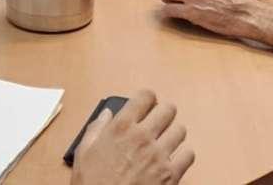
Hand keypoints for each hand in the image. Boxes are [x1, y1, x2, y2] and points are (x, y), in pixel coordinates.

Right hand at [71, 89, 193, 184]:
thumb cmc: (93, 183)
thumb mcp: (84, 152)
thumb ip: (96, 128)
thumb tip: (107, 114)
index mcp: (121, 128)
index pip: (145, 96)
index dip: (147, 98)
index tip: (146, 104)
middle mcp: (142, 137)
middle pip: (168, 109)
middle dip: (163, 113)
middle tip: (158, 121)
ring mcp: (159, 156)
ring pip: (180, 130)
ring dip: (173, 133)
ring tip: (165, 141)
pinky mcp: (171, 175)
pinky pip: (188, 155)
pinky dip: (182, 155)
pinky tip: (173, 159)